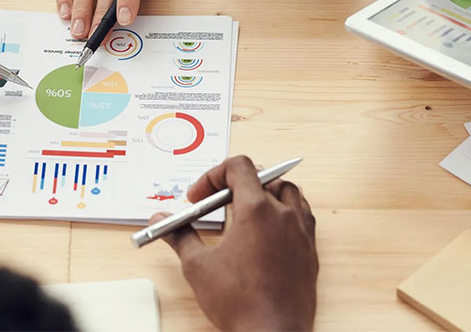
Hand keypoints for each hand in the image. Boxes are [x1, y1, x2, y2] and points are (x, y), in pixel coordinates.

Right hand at [152, 156, 317, 330]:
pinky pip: (303, 215)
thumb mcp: (198, 266)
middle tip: (216, 203)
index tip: (199, 196)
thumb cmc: (241, 303)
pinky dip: (285, 211)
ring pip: (288, 191)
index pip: (239, 167)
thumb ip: (179, 236)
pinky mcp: (310, 250)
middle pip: (262, 176)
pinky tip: (269, 229)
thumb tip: (160, 220)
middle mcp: (283, 215)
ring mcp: (301, 231)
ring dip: (265, 192)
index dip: (213, 175)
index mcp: (256, 211)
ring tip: (245, 210)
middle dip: (235, 184)